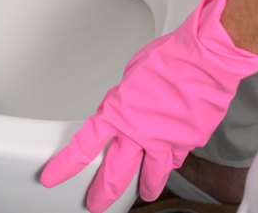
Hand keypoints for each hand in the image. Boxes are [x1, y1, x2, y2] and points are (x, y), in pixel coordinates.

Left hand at [40, 0, 257, 211]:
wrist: (205, 60)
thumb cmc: (169, 59)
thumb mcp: (132, 73)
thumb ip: (125, 96)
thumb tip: (126, 102)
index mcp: (117, 113)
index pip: (84, 147)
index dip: (65, 166)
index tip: (52, 178)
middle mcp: (138, 133)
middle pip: (113, 173)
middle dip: (101, 192)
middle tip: (94, 204)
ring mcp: (164, 141)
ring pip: (150, 176)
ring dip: (144, 187)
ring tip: (142, 194)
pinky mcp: (187, 142)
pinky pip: (176, 159)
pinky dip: (171, 163)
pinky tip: (169, 166)